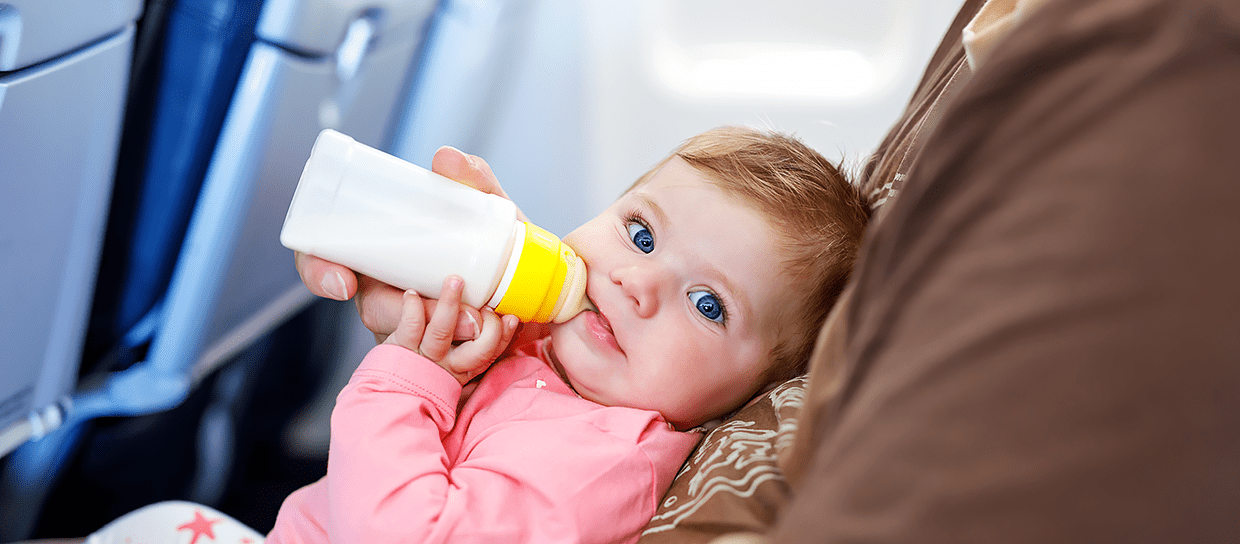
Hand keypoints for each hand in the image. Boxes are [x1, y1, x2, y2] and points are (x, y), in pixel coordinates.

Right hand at [293, 146, 520, 341]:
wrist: (545, 290)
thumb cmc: (506, 245)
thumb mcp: (492, 209)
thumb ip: (475, 180)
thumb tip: (444, 159)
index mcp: (386, 255)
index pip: (325, 260)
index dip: (319, 272)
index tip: (344, 283)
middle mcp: (394, 292)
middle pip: (370, 308)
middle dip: (400, 313)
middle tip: (438, 300)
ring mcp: (417, 328)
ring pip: (406, 338)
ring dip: (439, 330)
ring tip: (478, 320)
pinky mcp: (444, 354)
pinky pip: (441, 361)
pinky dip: (470, 350)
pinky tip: (491, 334)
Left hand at [384, 276, 519, 384]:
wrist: (379, 319)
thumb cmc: (421, 326)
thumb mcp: (450, 333)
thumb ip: (474, 322)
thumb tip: (506, 310)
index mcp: (464, 362)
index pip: (492, 353)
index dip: (505, 337)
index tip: (511, 317)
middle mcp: (448, 362)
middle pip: (478, 353)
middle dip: (490, 329)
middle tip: (489, 304)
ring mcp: (424, 355)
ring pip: (442, 334)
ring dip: (450, 306)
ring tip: (455, 279)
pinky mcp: (401, 345)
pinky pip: (410, 327)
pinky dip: (412, 308)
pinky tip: (412, 293)